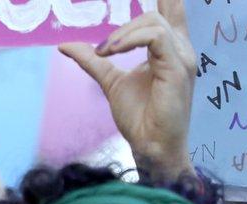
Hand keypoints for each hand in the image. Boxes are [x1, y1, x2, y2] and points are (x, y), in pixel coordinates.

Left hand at [59, 0, 195, 180]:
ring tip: (103, 52)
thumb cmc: (139, 117)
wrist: (150, 146)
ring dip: (122, 35)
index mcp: (169, 49)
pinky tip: (110, 52)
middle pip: (155, 15)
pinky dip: (129, 40)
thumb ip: (93, 61)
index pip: (170, 11)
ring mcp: (182, 58)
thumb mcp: (110, 81)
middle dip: (125, 26)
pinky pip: (155, 37)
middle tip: (102, 50)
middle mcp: (180, 49)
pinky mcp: (177, 68)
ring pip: (153, 23)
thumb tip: (64, 45)